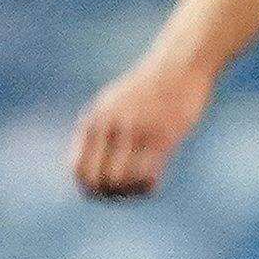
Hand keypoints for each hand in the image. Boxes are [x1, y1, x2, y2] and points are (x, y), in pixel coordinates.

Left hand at [72, 51, 214, 199]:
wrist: (180, 64)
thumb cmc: (147, 87)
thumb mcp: (112, 102)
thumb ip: (99, 128)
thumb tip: (91, 156)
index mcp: (94, 120)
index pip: (78, 170)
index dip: (89, 188)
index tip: (105, 189)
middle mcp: (110, 127)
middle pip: (97, 181)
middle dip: (110, 195)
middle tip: (125, 192)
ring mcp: (135, 131)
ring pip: (121, 181)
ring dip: (130, 192)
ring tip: (140, 186)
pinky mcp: (163, 136)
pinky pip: (147, 175)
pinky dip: (147, 187)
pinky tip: (153, 182)